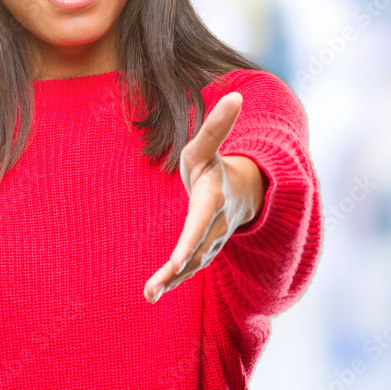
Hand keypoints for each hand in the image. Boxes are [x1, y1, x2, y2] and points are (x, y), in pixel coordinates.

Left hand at [144, 91, 264, 302]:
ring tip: (150, 294)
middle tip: (159, 282)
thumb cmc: (214, 167)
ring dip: (172, 281)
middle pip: (197, 248)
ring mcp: (211, 242)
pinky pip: (189, 270)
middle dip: (180, 266)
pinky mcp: (204, 252)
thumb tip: (236, 95)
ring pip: (194, 265)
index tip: (180, 258)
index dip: (192, 239)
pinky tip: (152, 294)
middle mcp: (215, 225)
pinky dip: (173, 282)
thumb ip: (217, 125)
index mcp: (213, 199)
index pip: (201, 220)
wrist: (240, 194)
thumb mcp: (208, 146)